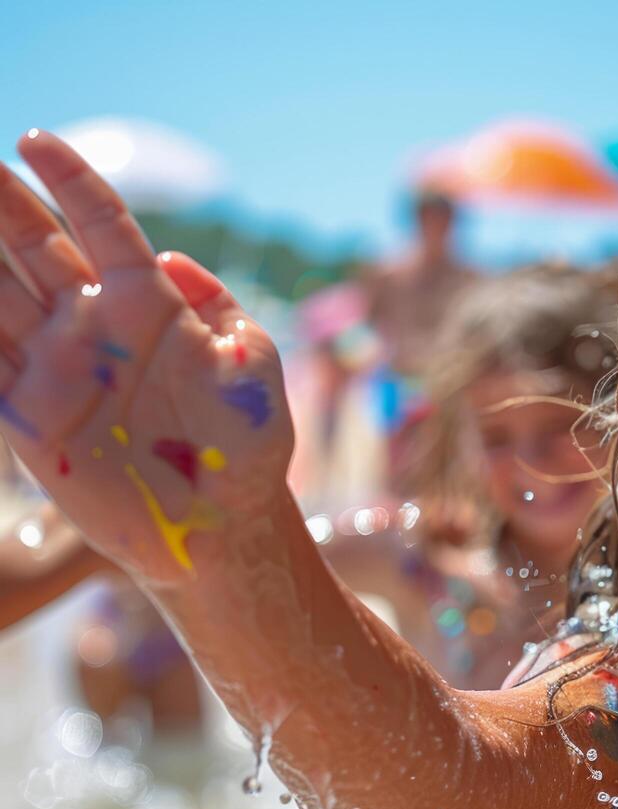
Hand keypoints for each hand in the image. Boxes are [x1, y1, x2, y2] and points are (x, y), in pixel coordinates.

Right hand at [0, 131, 292, 583]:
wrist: (221, 525)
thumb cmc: (249, 445)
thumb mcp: (254, 369)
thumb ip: (222, 310)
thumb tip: (171, 260)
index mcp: (150, 304)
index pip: (101, 225)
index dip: (70, 182)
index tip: (33, 140)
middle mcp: (94, 325)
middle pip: (33, 247)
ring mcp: (56, 367)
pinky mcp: (28, 416)